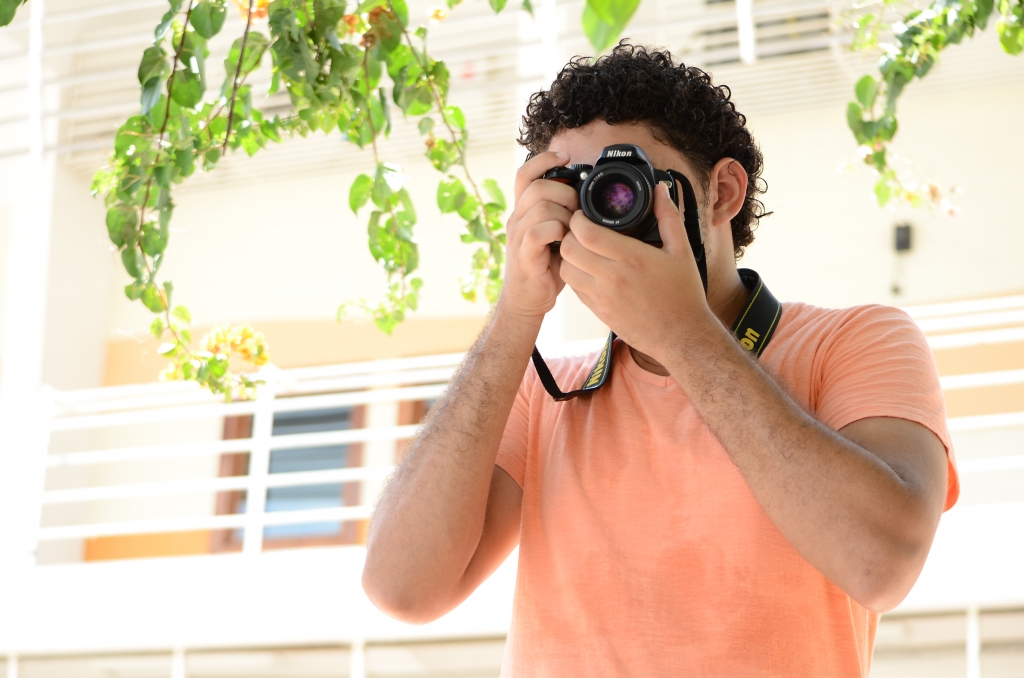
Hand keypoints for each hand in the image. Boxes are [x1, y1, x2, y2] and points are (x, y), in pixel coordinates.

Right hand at [497, 151, 579, 321]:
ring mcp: (517, 237)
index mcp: (523, 211)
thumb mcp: (555, 235)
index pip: (525, 173)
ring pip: (540, 206)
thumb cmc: (546, 267)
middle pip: (536, 186)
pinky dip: (557, 232)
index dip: (544, 159)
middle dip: (564, 191)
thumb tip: (588, 196)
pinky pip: (538, 232)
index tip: (566, 156)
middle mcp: (516, 219)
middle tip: (578, 209)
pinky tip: (565, 242)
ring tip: (573, 229)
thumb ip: (564, 215)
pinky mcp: (523, 255)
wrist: (528, 300)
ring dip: (564, 213)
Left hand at [559, 183, 714, 360]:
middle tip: (578, 230)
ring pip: (566, 269)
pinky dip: (575, 275)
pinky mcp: (599, 312)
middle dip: (569, 235)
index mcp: (632, 258)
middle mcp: (613, 277)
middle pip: (569, 249)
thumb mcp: (682, 251)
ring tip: (580, 249)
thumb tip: (661, 190)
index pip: (586, 232)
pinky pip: (574, 288)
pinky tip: (587, 269)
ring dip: (568, 256)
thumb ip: (669, 217)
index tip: (583, 214)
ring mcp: (603, 297)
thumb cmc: (683, 294)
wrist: (681, 336)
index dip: (578, 219)